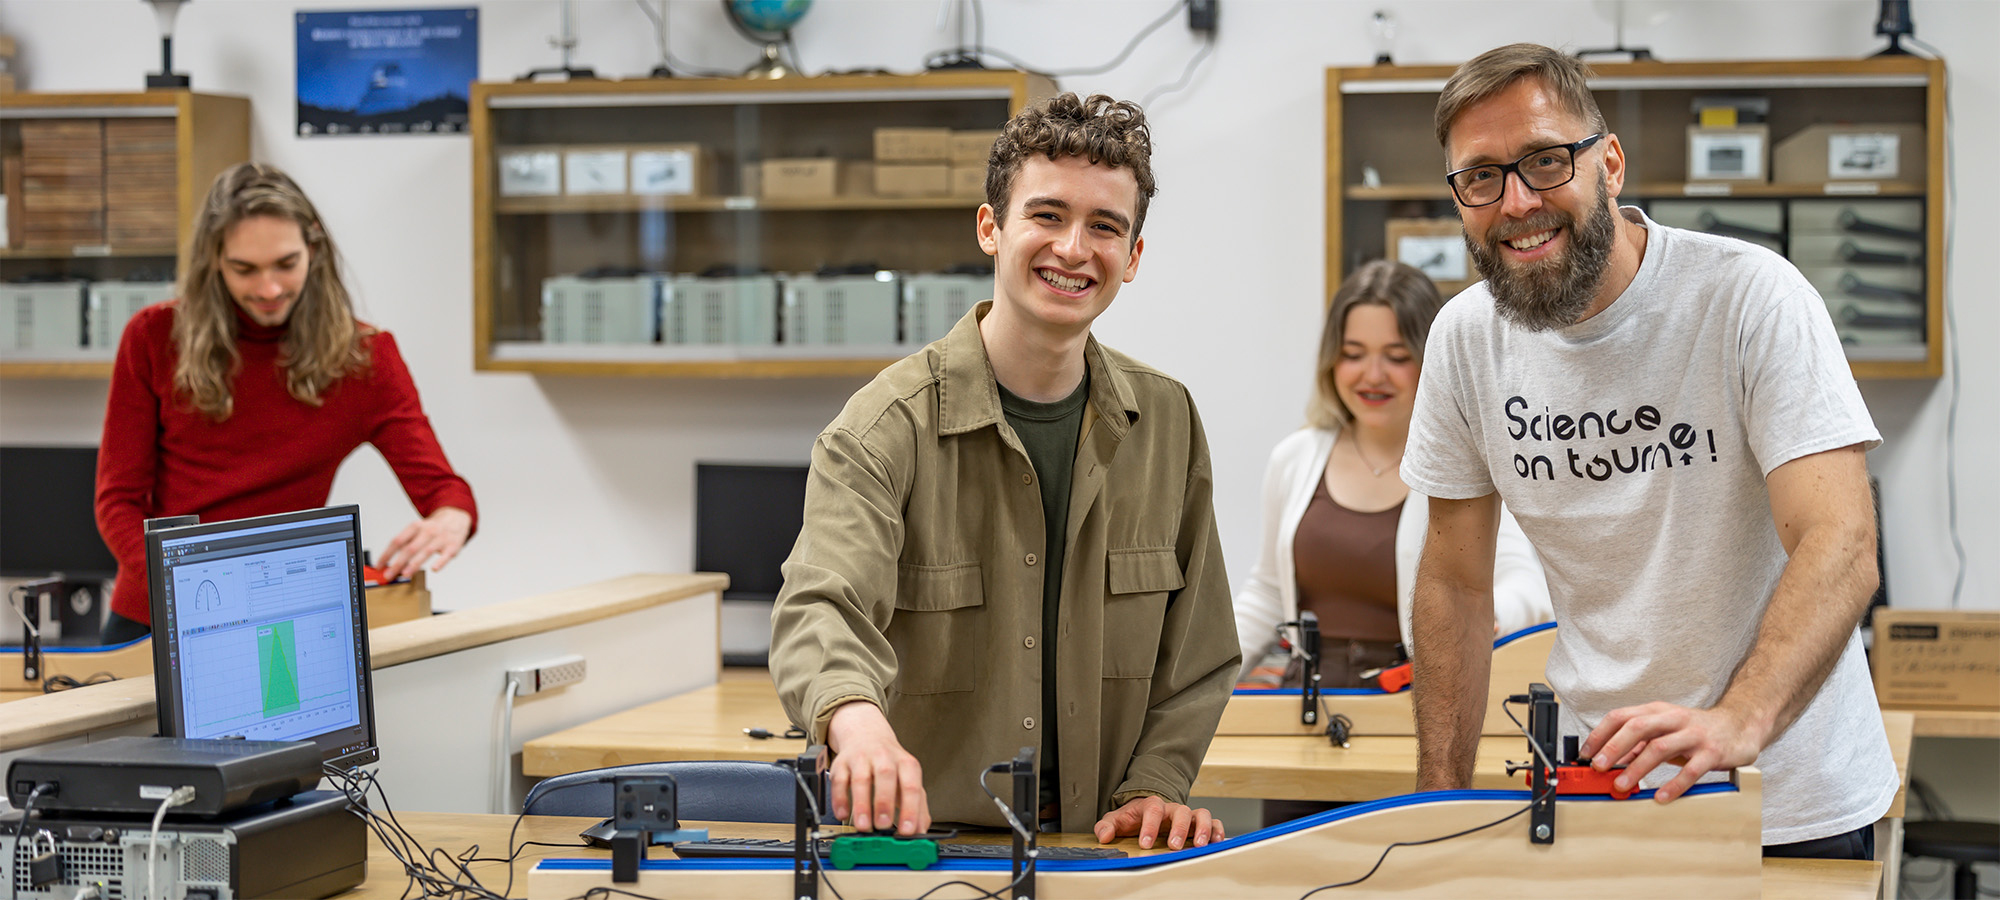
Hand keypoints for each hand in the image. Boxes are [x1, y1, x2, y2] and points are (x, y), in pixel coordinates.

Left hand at [376, 507, 471, 581]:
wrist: (456, 517)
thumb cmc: (433, 528)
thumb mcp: (418, 530)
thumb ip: (405, 545)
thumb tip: (389, 563)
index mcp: (416, 527)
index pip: (398, 541)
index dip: (387, 554)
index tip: (379, 565)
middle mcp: (428, 531)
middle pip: (410, 548)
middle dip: (398, 563)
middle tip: (389, 574)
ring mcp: (441, 538)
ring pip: (426, 552)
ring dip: (415, 564)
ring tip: (405, 574)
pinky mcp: (453, 546)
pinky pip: (446, 555)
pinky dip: (440, 562)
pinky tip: (434, 569)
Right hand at [825, 702, 929, 834]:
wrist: (867, 735)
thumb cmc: (890, 764)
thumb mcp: (909, 780)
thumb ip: (918, 807)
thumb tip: (921, 831)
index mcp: (905, 764)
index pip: (911, 786)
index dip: (910, 809)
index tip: (907, 831)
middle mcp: (884, 757)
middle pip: (886, 776)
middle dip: (884, 803)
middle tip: (883, 826)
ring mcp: (861, 758)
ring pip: (860, 779)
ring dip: (861, 804)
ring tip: (863, 826)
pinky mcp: (841, 763)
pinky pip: (838, 780)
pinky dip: (839, 799)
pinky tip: (843, 814)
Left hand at [1091, 795, 1223, 850]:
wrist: (1148, 810)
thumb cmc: (1134, 817)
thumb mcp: (1118, 819)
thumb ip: (1108, 826)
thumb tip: (1104, 836)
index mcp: (1152, 805)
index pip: (1153, 810)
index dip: (1149, 827)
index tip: (1145, 844)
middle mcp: (1172, 808)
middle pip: (1180, 811)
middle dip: (1178, 829)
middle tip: (1173, 846)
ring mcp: (1188, 815)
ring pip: (1201, 814)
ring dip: (1202, 829)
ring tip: (1199, 845)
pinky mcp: (1199, 823)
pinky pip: (1213, 822)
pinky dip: (1217, 830)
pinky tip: (1216, 843)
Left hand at [1578, 701, 1766, 802]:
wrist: (1740, 725)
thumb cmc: (1695, 729)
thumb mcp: (1664, 729)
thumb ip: (1639, 741)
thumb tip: (1609, 757)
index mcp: (1656, 710)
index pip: (1621, 716)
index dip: (1600, 734)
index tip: (1584, 753)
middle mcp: (1673, 718)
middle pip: (1637, 727)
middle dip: (1613, 747)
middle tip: (1597, 767)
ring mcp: (1694, 734)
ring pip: (1660, 747)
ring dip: (1637, 767)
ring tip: (1621, 785)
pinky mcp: (1713, 752)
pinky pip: (1691, 769)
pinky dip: (1674, 784)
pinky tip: (1661, 797)